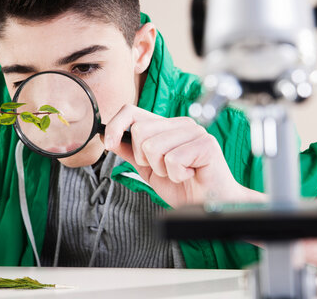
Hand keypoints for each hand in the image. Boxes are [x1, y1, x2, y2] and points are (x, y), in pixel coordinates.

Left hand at [103, 104, 246, 206]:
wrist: (209, 205)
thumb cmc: (185, 187)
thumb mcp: (149, 169)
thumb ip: (130, 151)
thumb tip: (108, 137)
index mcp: (167, 126)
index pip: (132, 112)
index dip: (115, 126)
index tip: (107, 143)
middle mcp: (181, 124)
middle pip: (139, 131)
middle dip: (143, 158)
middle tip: (164, 169)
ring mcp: (195, 132)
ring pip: (153, 147)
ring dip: (162, 170)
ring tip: (178, 174)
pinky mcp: (206, 144)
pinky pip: (172, 160)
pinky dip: (177, 176)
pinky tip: (189, 175)